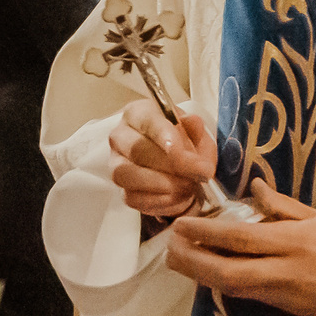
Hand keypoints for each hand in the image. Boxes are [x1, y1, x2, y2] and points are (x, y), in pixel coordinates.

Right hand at [107, 98, 217, 218]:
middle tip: (199, 174)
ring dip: (162, 184)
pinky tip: (178, 197)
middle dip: (171, 165)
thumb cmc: (182, 143)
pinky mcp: (120, 189)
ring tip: (188, 187)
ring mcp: (116, 164)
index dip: (162, 135)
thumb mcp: (195, 132)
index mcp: (138, 114)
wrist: (176, 167)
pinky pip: (132, 198)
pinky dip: (159, 201)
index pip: (147, 120)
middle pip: (136, 149)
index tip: (178, 150)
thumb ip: (196, 128)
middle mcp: (120, 136)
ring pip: (127, 174)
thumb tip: (192, 122)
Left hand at [163, 177, 315, 315]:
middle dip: (193, 263)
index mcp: (296, 242)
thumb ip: (284, 206)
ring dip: (202, 276)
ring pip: (234, 289)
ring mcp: (285, 294)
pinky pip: (248, 295)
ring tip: (180, 260)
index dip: (205, 234)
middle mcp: (286, 270)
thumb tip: (256, 186)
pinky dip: (224, 284)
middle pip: (228, 273)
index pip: (240, 238)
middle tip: (171, 249)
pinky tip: (209, 273)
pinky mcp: (287, 310)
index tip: (181, 225)